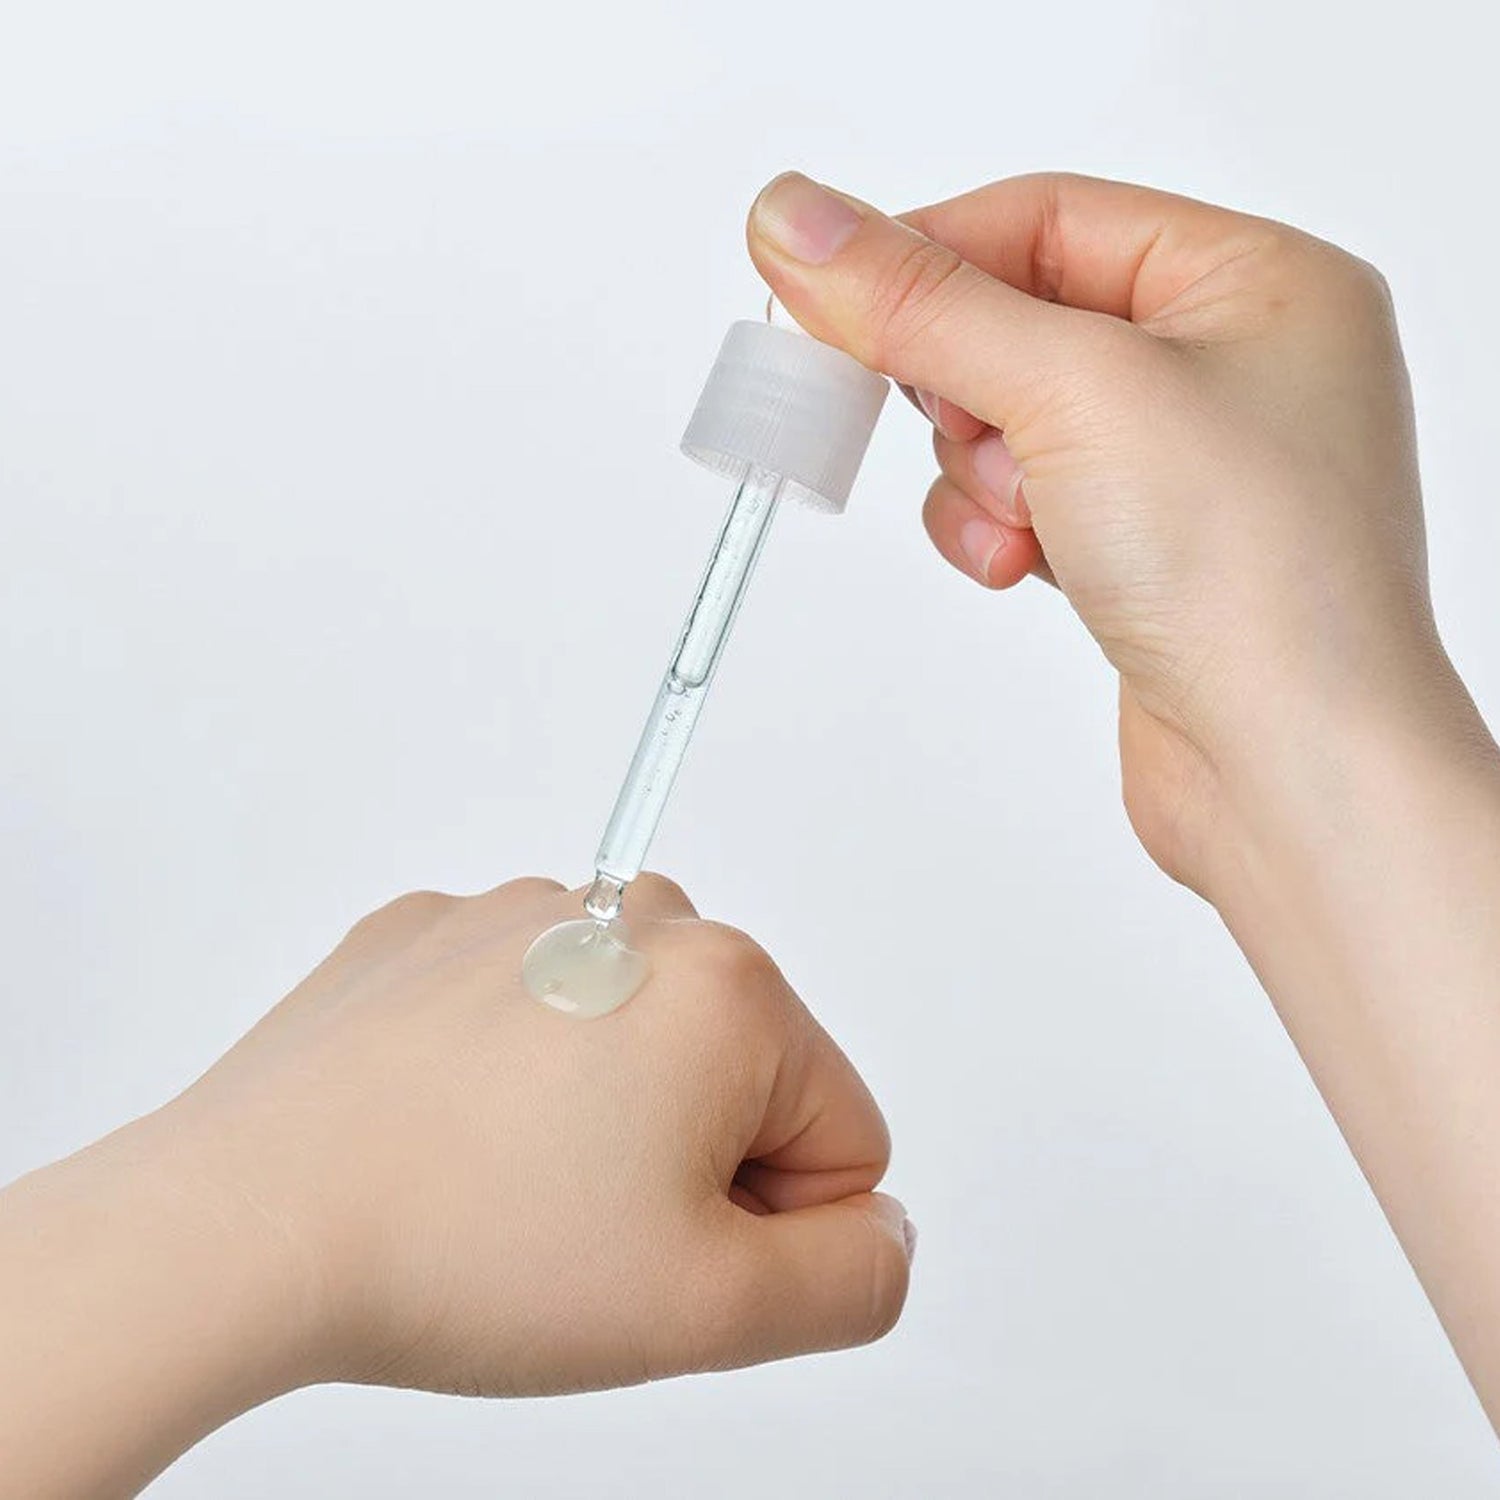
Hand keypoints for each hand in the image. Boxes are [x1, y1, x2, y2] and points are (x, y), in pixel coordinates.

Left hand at [0, 875, 911, 1496]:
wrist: (248, 1222)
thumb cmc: (463, 1245)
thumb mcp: (711, 1312)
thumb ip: (852, 1279)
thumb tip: (875, 1233)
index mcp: (731, 986)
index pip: (842, 1133)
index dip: (766, 1224)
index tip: (662, 1248)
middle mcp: (638, 917)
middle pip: (738, 1073)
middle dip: (686, 1161)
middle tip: (581, 1221)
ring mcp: (528, 915)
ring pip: (633, 1043)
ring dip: (599, 1117)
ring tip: (506, 1182)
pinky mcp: (439, 935)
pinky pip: (534, 1015)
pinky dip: (512, 1076)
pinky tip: (450, 1135)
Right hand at [746, 171, 1473, 894]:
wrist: (1288, 768)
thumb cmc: (1253, 577)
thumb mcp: (1071, 391)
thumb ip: (923, 304)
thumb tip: (801, 219)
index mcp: (1259, 280)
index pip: (1045, 218)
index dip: (929, 257)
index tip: (828, 296)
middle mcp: (1233, 363)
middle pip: (1018, 322)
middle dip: (963, 389)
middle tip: (944, 426)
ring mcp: (1189, 464)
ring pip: (1010, 422)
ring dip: (981, 475)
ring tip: (1022, 523)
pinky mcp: (1147, 546)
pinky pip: (1028, 499)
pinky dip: (1000, 529)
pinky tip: (1023, 567)